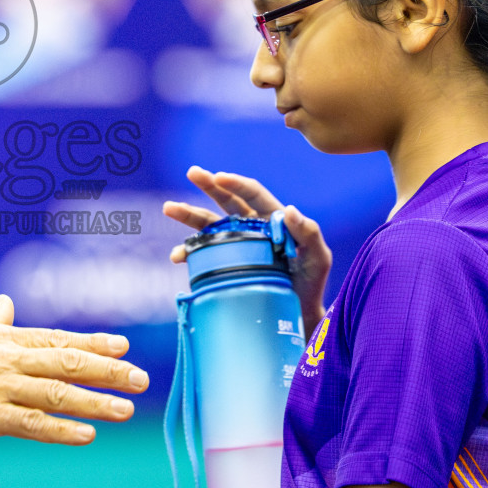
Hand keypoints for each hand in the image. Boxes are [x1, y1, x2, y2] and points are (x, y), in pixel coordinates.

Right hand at [0, 295, 148, 444]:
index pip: (58, 339)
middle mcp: (8, 359)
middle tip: (142, 377)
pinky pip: (33, 423)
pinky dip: (62, 429)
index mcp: (2, 338)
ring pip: (58, 393)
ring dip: (96, 401)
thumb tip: (5, 303)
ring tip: (128, 409)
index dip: (94, 342)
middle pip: (68, 361)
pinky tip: (88, 436)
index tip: (124, 346)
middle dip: (109, 369)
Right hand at [162, 165, 331, 327]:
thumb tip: (289, 209)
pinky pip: (202, 254)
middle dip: (208, 186)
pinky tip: (178, 256)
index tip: (219, 176)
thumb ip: (308, 233)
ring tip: (169, 208)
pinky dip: (188, 253)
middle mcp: (251, 227)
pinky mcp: (224, 264)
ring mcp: (235, 245)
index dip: (236, 183)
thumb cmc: (311, 282)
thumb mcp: (318, 257)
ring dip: (188, 215)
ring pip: (208, 224)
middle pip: (226, 202)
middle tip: (193, 172)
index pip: (253, 194)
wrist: (297, 314)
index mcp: (272, 219)